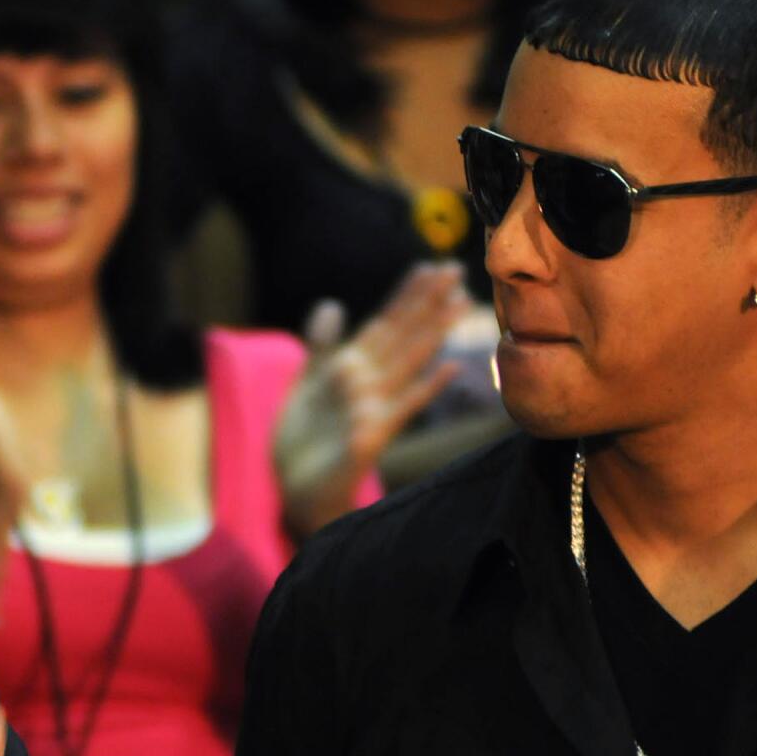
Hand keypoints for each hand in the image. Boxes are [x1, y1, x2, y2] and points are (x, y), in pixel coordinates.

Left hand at [273, 261, 467, 536]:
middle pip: (402, 335)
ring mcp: (374, 408)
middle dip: (426, 302)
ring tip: (460, 304)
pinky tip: (452, 367)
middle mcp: (370, 384)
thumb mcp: (304, 384)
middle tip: (455, 269)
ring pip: (408, 362)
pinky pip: (404, 407)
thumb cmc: (304, 440)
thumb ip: (320, 346)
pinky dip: (427, 387)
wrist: (296, 489)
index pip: (384, 324)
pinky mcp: (372, 436)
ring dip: (434, 333)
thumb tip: (332, 304)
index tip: (426, 267)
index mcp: (353, 369)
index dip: (404, 296)